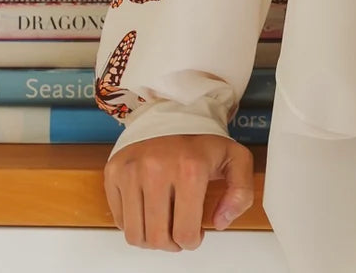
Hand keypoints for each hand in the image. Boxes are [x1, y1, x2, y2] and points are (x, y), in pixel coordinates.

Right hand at [104, 134, 255, 249]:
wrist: (172, 112)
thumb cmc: (201, 140)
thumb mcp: (235, 159)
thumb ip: (241, 192)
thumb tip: (220, 222)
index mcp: (190, 168)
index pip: (185, 232)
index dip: (192, 241)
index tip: (195, 232)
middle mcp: (156, 169)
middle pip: (158, 238)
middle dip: (171, 244)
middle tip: (178, 232)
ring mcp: (131, 170)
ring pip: (135, 235)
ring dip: (151, 239)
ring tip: (163, 224)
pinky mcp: (114, 172)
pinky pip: (119, 220)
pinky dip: (134, 224)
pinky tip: (148, 211)